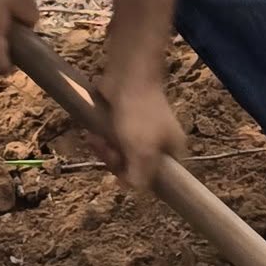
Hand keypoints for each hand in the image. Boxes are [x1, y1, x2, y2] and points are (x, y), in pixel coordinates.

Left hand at [89, 70, 185, 190]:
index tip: (122, 177)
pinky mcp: (122, 123)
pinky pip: (111, 141)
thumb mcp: (142, 150)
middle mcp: (158, 143)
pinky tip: (93, 135)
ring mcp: (140, 132)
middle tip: (109, 152)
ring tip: (97, 140)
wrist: (127, 75)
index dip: (139, 182)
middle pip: (135, 168)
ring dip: (105, 151)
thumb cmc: (139, 114)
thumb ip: (140, 175)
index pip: (158, 179)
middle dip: (116, 163)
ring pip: (120, 155)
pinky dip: (101, 140)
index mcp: (172, 150)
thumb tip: (134, 190)